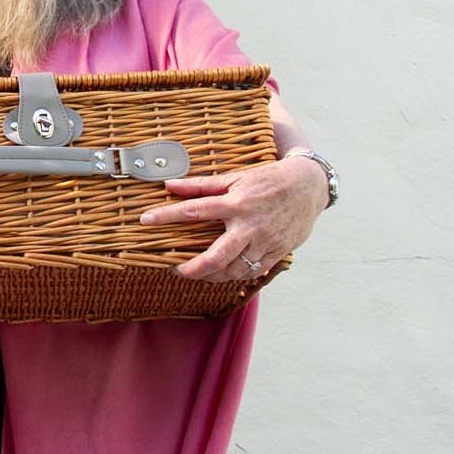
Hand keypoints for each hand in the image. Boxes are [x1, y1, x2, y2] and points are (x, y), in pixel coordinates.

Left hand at [140, 157, 328, 281]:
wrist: (309, 187)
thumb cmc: (268, 180)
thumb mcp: (235, 178)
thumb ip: (202, 185)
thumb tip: (170, 185)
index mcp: (236, 203)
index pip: (194, 211)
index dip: (167, 216)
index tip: (145, 220)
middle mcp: (250, 226)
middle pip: (218, 256)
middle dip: (195, 268)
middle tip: (178, 270)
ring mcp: (266, 242)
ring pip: (236, 270)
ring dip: (214, 275)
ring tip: (199, 272)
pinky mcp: (278, 252)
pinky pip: (254, 272)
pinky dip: (236, 275)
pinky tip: (224, 272)